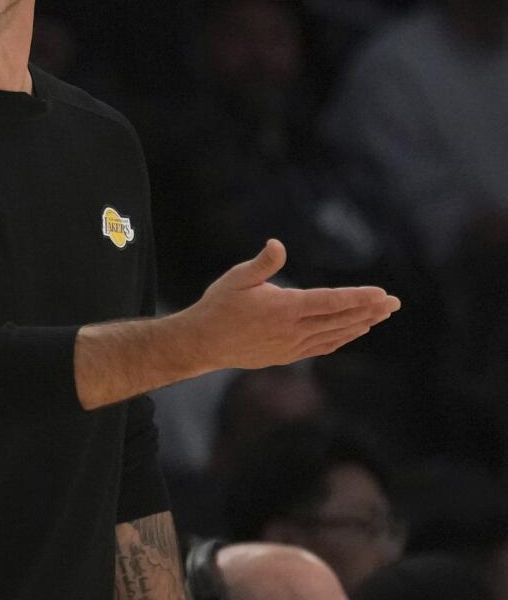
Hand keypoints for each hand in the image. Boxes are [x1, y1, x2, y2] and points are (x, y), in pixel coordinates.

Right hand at [183, 240, 399, 369]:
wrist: (204, 342)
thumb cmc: (219, 304)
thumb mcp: (236, 278)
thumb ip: (262, 263)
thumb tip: (277, 243)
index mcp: (283, 308)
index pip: (329, 302)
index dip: (357, 297)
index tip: (381, 293)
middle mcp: (293, 329)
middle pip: (340, 319)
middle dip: (370, 310)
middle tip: (395, 302)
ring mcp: (293, 346)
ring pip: (337, 334)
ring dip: (362, 323)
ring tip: (383, 314)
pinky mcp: (290, 355)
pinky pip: (325, 346)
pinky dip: (345, 338)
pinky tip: (357, 330)